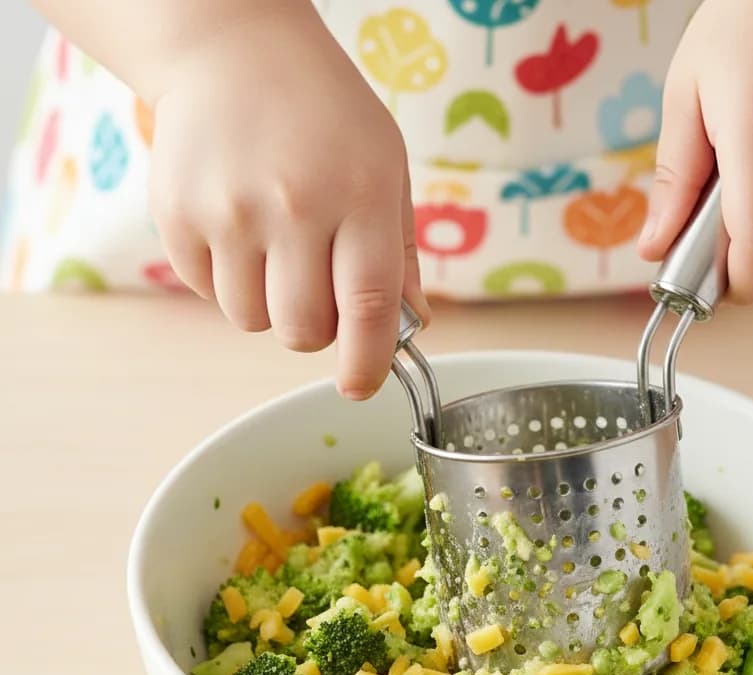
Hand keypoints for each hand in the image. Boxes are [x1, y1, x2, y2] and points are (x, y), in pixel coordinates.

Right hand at [148, 3, 427, 397]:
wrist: (231, 48)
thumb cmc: (324, 114)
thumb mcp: (387, 169)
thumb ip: (400, 254)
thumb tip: (413, 325)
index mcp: (360, 195)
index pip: (369, 307)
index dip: (368, 362)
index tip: (360, 386)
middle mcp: (294, 205)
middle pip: (303, 330)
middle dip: (317, 331)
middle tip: (318, 292)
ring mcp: (229, 210)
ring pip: (253, 321)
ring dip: (270, 305)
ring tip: (275, 248)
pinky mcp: (177, 214)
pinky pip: (208, 293)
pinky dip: (227, 281)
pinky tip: (238, 229)